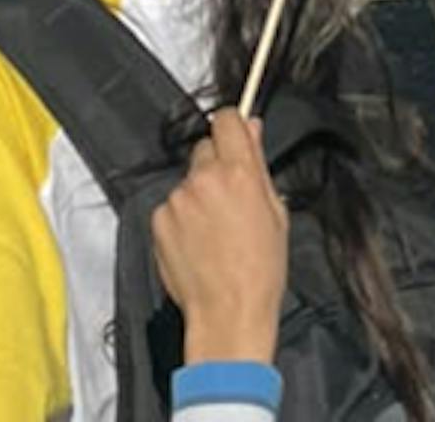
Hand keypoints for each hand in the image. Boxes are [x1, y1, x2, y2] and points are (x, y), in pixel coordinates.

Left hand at [151, 112, 286, 368]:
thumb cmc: (260, 272)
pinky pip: (171, 206)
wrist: (228, 314)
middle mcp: (204, 178)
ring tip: (214, 232)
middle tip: (229, 200)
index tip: (235, 137)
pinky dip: (181, 218)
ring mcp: (178, 198)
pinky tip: (196, 243)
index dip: (233, 126)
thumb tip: (252, 129)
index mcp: (239, 173)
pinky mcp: (159, 218)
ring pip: (188, 180)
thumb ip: (260, 165)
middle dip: (216, 166)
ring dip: (198, 195)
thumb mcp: (276, 214)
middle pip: (205, 148)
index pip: (227, 119)